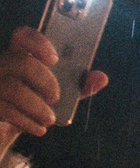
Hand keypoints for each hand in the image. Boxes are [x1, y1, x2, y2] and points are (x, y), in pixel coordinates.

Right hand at [0, 26, 104, 141]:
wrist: (4, 131)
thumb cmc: (32, 106)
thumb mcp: (58, 96)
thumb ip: (77, 86)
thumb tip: (101, 77)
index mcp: (18, 56)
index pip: (22, 36)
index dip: (38, 42)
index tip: (54, 59)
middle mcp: (0, 66)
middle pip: (22, 62)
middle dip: (46, 82)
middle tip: (55, 98)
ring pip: (13, 88)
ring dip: (38, 108)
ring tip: (49, 119)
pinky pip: (5, 109)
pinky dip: (27, 122)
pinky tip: (38, 129)